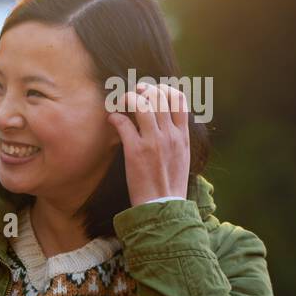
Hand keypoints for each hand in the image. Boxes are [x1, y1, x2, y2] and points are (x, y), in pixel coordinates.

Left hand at [108, 82, 190, 205]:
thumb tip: (169, 124)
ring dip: (129, 97)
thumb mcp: (182, 158)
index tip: (154, 89)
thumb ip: (177, 138)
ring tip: (121, 101)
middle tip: (134, 92)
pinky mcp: (136, 151)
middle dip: (145, 89)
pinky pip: (124, 123)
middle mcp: (170, 135)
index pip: (179, 100)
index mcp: (183, 137)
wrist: (164, 207)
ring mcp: (153, 142)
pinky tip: (112, 118)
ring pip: (142, 105)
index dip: (165, 89)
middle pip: (160, 97)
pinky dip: (115, 116)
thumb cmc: (169, 185)